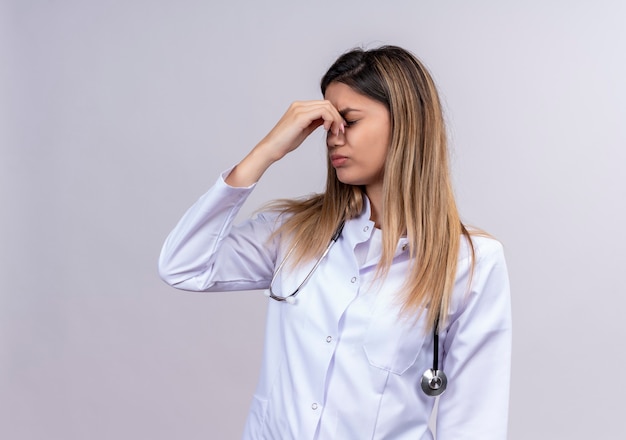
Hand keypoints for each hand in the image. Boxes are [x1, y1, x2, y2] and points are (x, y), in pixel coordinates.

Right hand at [226, 100, 344, 186]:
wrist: (271, 148)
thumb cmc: (285, 142)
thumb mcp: (304, 130)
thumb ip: (314, 123)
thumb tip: (327, 121)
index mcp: (299, 107)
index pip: (323, 105)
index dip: (334, 115)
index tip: (339, 129)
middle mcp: (299, 105)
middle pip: (327, 103)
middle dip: (338, 117)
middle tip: (341, 131)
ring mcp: (299, 109)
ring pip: (327, 106)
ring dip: (335, 119)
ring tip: (336, 132)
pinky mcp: (300, 116)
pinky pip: (322, 112)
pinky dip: (330, 120)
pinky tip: (328, 129)